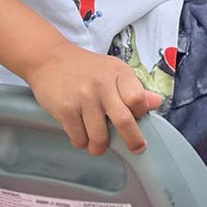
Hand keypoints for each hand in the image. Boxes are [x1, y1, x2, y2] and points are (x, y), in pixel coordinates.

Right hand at [27, 43, 161, 155]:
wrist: (49, 59)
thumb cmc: (85, 68)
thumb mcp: (113, 70)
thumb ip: (134, 89)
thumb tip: (156, 103)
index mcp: (118, 73)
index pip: (138, 99)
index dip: (140, 113)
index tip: (137, 118)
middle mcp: (102, 84)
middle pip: (124, 121)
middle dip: (132, 141)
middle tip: (135, 148)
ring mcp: (83, 98)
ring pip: (99, 137)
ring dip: (99, 146)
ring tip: (98, 144)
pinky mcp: (65, 110)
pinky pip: (79, 138)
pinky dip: (81, 142)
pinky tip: (81, 134)